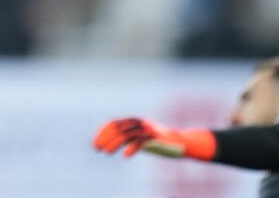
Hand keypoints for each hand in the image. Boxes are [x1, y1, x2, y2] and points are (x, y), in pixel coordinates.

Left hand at [92, 117, 216, 160]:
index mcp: (136, 122)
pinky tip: (126, 156)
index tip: (95, 141)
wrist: (182, 142)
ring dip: (115, 143)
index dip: (104, 131)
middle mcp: (141, 123)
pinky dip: (133, 148)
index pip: (115, 123)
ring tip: (106, 152)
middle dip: (105, 137)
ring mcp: (149, 130)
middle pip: (119, 128)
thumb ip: (129, 138)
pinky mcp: (157, 138)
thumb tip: (111, 141)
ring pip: (128, 134)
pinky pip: (143, 142)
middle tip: (96, 148)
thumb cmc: (159, 141)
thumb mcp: (141, 138)